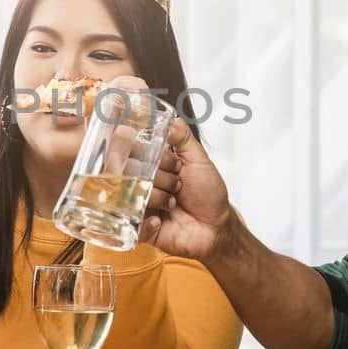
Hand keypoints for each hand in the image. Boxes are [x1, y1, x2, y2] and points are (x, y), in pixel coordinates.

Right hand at [139, 117, 233, 259]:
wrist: (216, 228)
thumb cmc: (208, 195)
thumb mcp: (199, 161)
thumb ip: (183, 138)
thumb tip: (169, 119)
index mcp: (152, 166)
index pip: (136, 151)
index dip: (156, 157)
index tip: (175, 165)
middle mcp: (141, 183)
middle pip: (132, 171)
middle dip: (162, 179)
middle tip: (178, 187)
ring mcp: (137, 205)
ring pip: (134, 194)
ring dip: (160, 199)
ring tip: (173, 205)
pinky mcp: (136, 228)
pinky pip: (131, 221)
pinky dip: (149, 221)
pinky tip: (161, 220)